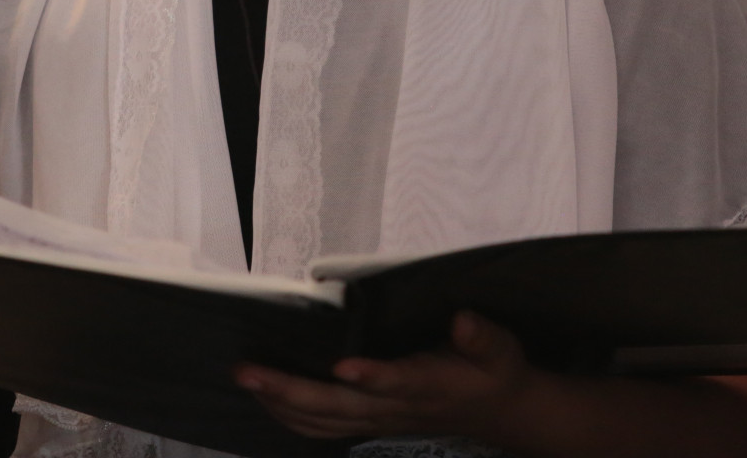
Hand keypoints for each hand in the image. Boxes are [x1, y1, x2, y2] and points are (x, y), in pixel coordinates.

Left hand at [238, 312, 538, 442]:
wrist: (497, 412)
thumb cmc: (493, 371)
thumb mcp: (500, 349)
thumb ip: (481, 336)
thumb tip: (463, 320)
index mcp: (429, 385)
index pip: (397, 383)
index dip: (373, 377)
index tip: (343, 366)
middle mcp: (396, 407)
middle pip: (338, 407)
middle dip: (290, 390)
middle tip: (248, 370)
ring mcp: (378, 419)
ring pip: (322, 421)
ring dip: (280, 402)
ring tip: (245, 378)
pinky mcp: (368, 421)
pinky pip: (322, 427)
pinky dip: (288, 416)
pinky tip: (264, 396)